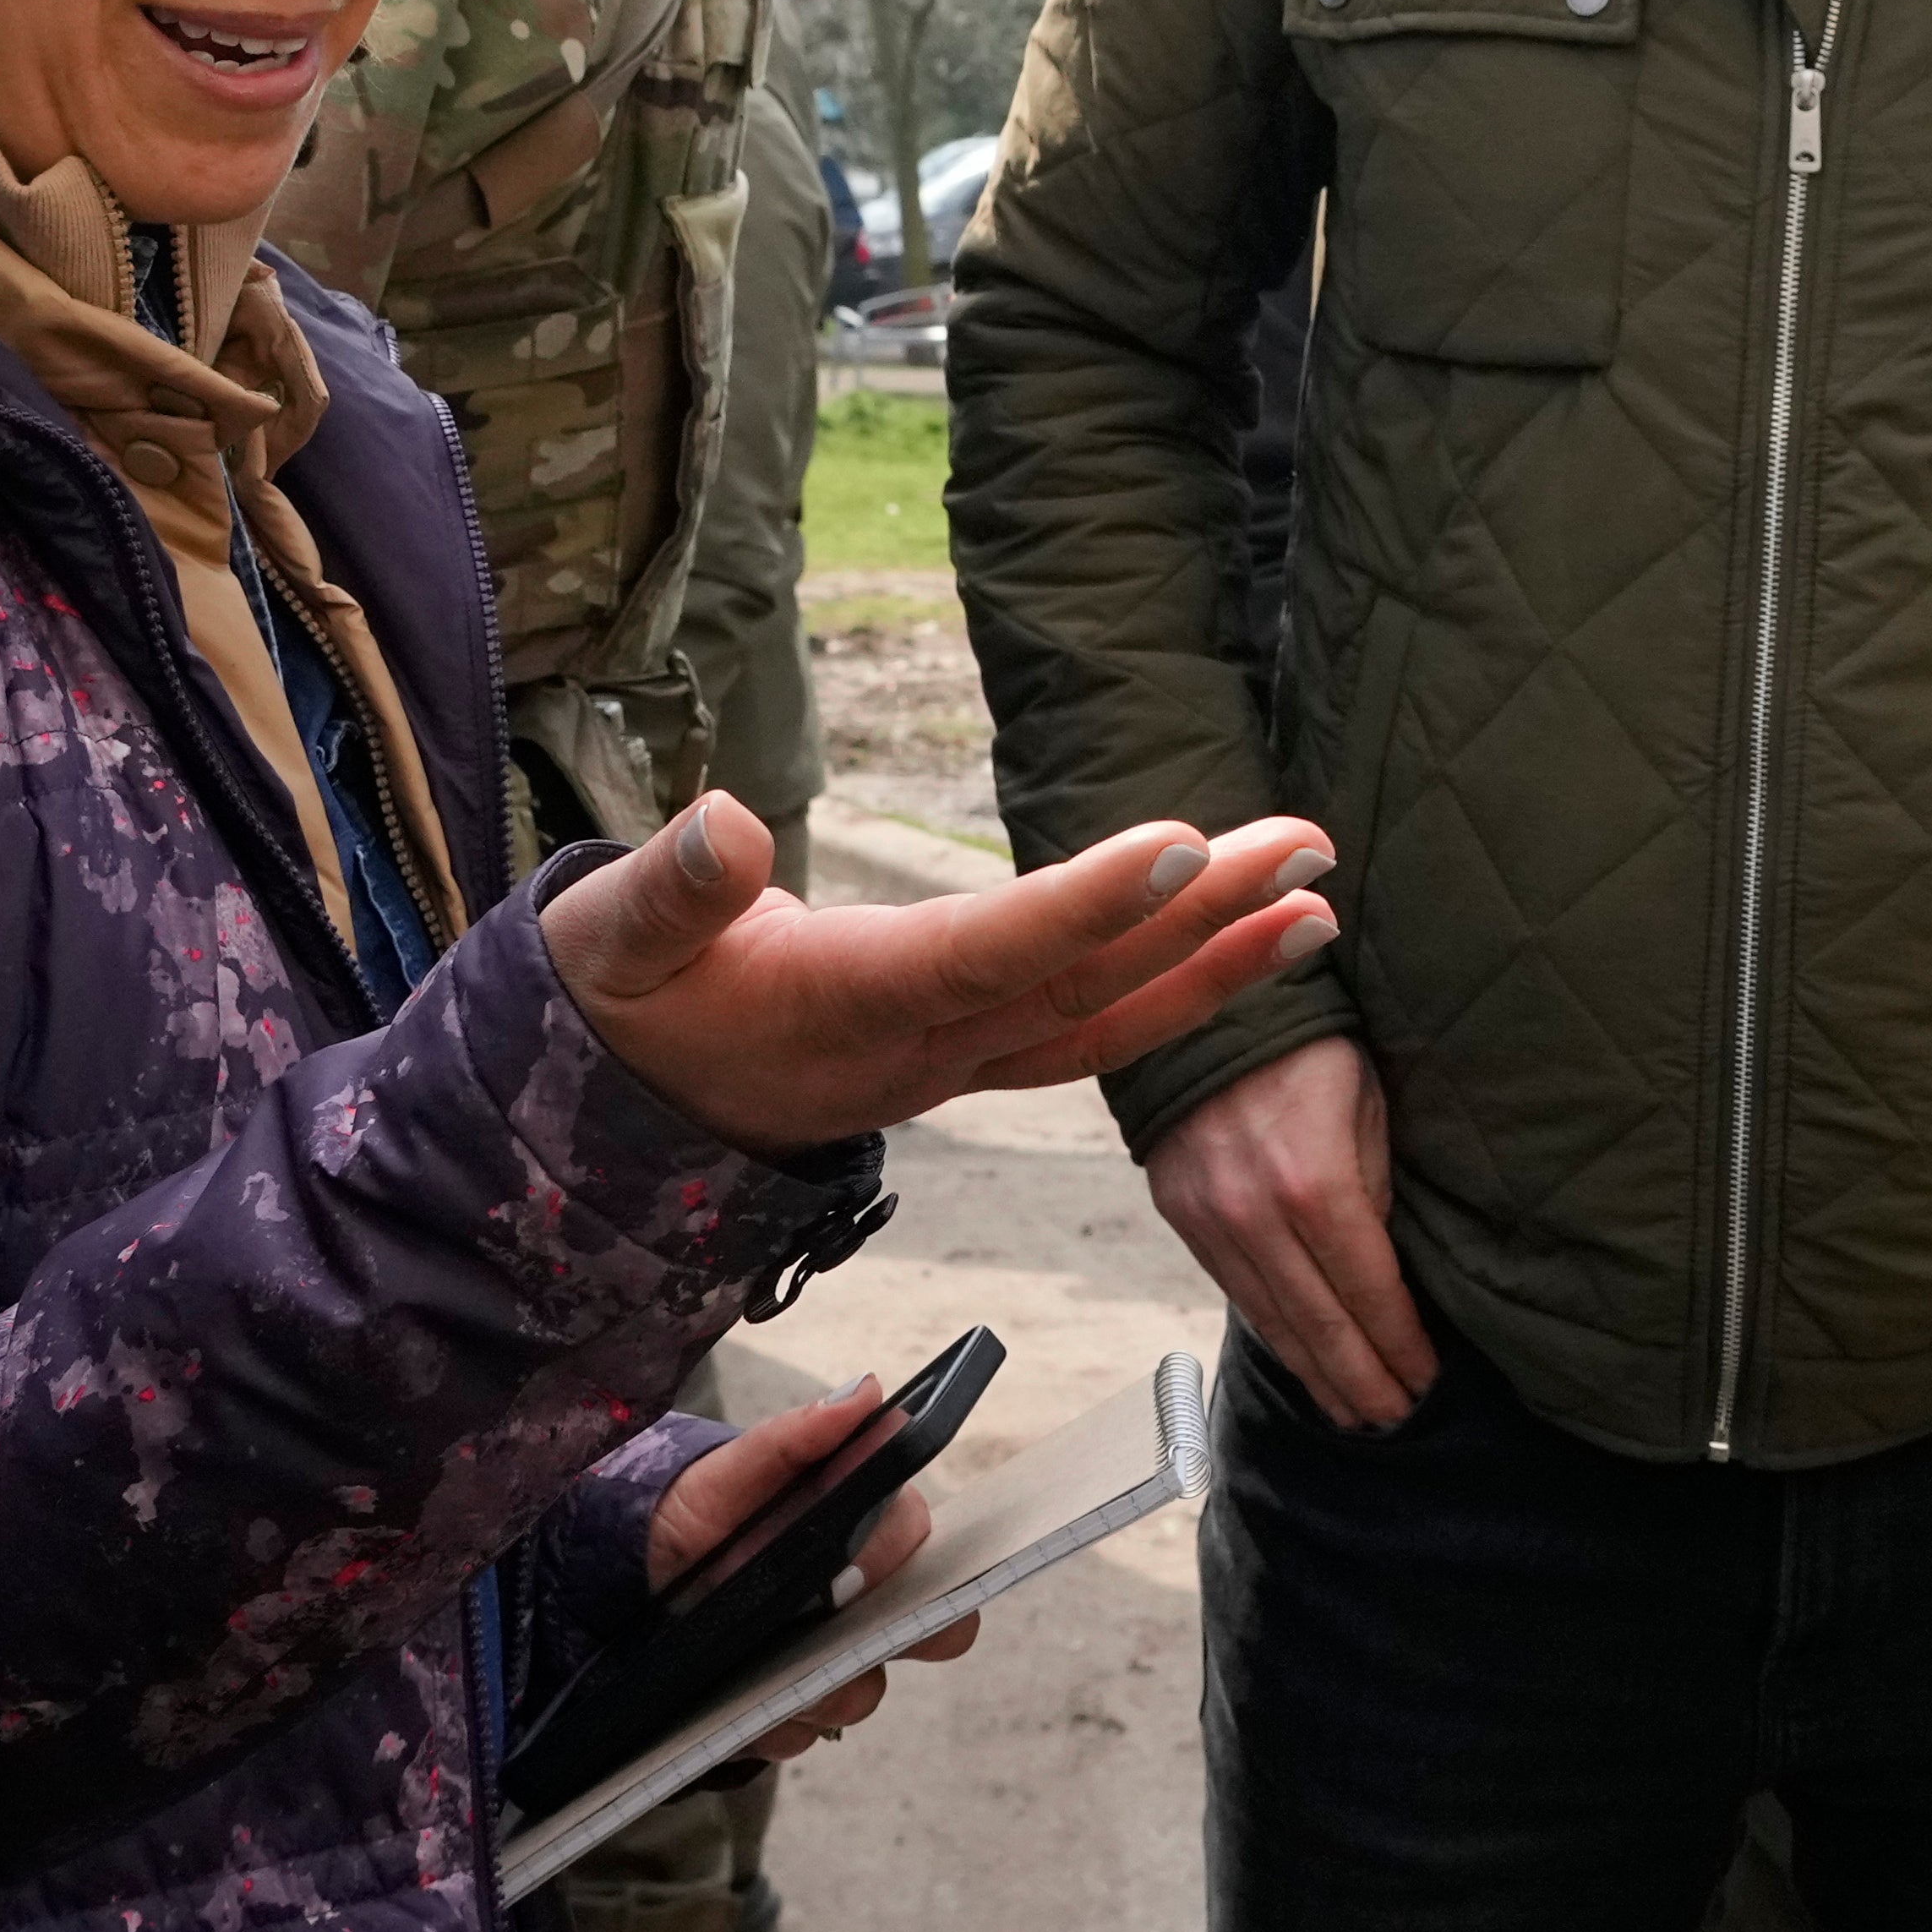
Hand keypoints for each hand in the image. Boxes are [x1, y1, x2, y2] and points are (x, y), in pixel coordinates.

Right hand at [548, 792, 1338, 1158]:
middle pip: (1082, 986)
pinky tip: (1251, 940)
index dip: (1083, 904)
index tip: (1181, 841)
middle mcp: (923, 1046)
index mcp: (845, 1003)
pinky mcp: (972, 1059)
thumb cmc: (622, 1002)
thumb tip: (726, 822)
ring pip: (1107, 1022)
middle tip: (1306, 850)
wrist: (629, 1109)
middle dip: (1199, 919)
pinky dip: (1181, 988)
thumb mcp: (614, 941)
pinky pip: (1096, 1033)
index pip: (985, 952)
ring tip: (1317, 899)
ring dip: (1219, 961)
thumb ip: (671, 887)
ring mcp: (957, 1064)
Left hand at [646, 1370, 981, 1765]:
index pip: (923, 1541)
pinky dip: (777, 1723)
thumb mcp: (726, 1475)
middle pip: (932, 1627)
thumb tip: (869, 1393)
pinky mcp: (788, 1707)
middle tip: (846, 1640)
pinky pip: (806, 1732)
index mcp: (859, 1530)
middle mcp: (858, 1597)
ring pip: (865, 1689)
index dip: (900, 1558)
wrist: (616, 1581)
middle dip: (908, 1638)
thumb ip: (794, 1439)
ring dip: (827, 1688)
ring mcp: (825, 1656)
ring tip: (770, 1674)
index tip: (852, 1573)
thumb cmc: (688, 1514)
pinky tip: (740, 1703)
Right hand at [1142, 1038, 1433, 1429]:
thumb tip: (1388, 1274)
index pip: (1369, 1292)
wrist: (1204, 1006)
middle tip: (1396, 1421)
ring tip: (1355, 1412)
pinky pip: (1236, 1293)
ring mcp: (1211, 1220)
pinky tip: (1303, 1360)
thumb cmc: (1313, 1046)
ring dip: (1318, 1374)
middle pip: (1319, 1326)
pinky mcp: (1182, 1216)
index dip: (1401, 1346)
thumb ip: (1376, 1192)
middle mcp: (1255, 1213)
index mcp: (1314, 1182)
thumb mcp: (1369, 1107)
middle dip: (1363, 1381)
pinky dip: (1275, 1334)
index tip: (1429, 1382)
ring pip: (1273, 1322)